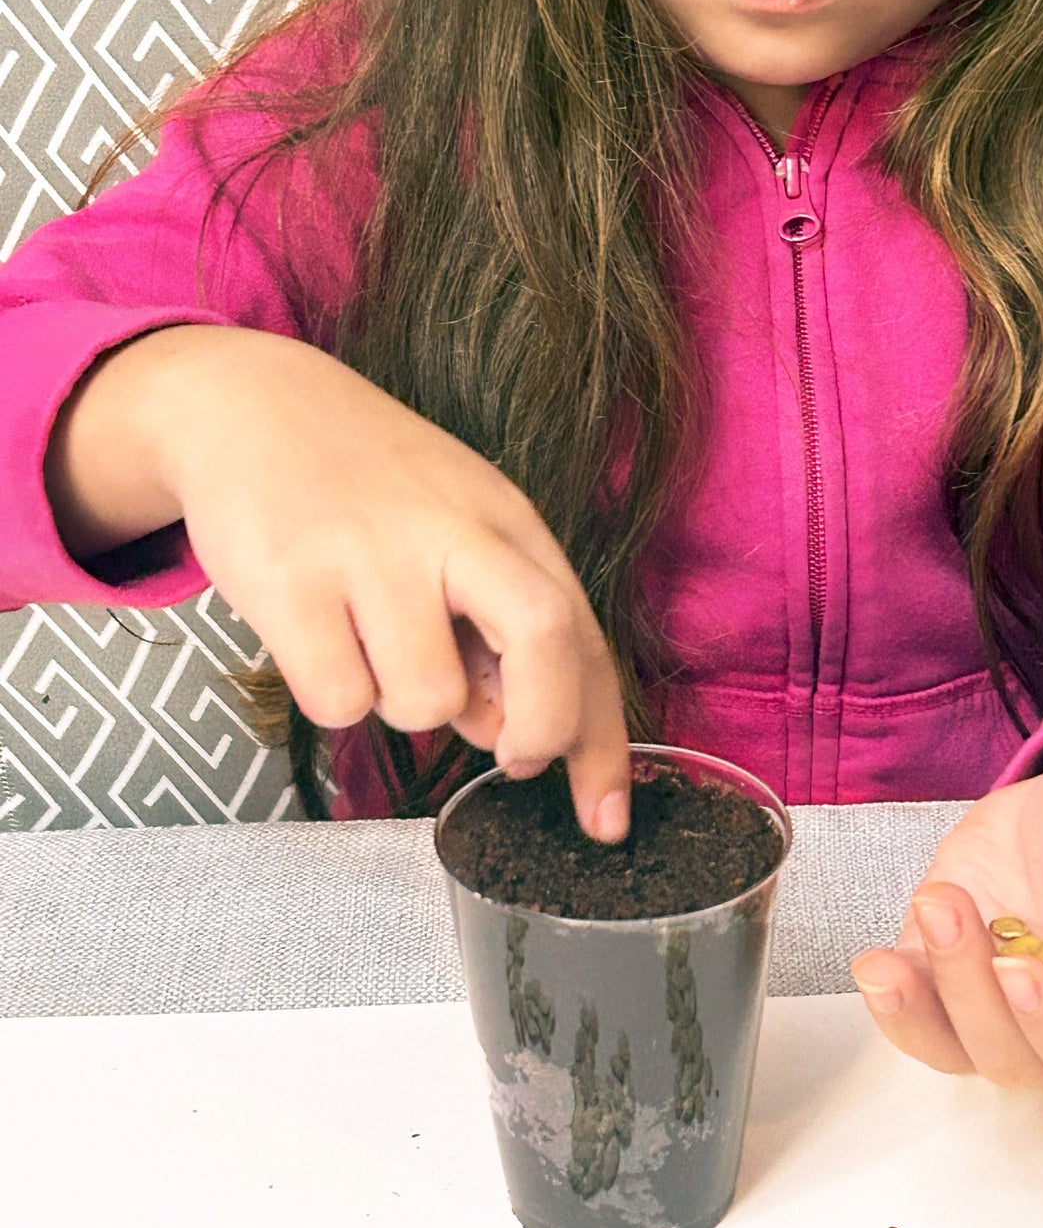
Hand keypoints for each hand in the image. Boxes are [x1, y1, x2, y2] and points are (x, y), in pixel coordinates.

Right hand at [51, 324, 632, 839]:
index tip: (608, 821)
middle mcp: (453, 531)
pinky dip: (331, 693)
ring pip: (423, 701)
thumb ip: (501, 624)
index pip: (583, 640)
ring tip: (369, 637)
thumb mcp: (459, 529)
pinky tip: (316, 630)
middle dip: (542, 726)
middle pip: (544, 641)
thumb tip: (514, 734)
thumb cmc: (369, 487)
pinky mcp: (291, 580)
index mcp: (509, 523)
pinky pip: (337, 702)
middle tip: (511, 752)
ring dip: (401, 702)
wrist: (249, 406)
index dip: (602, 742)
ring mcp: (372, 554)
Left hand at [849, 744, 1042, 1102]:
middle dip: (974, 999)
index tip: (1023, 973)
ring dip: (922, 1003)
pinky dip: (889, 996)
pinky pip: (910, 1012)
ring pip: (953, 1048)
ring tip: (924, 914)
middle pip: (1015, 1062)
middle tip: (955, 912)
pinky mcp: (943, 968)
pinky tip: (875, 962)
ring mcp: (997, 1002)